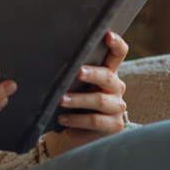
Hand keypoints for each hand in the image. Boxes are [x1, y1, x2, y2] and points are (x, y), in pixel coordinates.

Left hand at [45, 32, 128, 157]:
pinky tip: (62, 118)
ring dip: (78, 99)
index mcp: (108, 73)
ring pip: (99, 100)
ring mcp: (118, 107)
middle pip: (107, 76)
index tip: (108, 35)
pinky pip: (95, 120)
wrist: (77, 134)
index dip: (116, 44)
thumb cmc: (75, 104)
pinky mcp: (114, 125)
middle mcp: (116, 87)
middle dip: (92, 73)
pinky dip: (76, 119)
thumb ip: (72, 74)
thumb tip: (51, 59)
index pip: (118, 54)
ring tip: (61, 100)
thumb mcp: (74, 86)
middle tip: (78, 72)